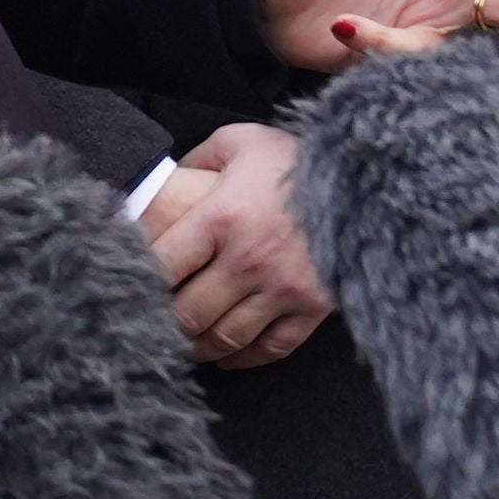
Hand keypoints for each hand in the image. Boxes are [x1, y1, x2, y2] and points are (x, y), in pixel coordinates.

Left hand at [138, 125, 328, 368]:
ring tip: (184, 345)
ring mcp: (281, 288)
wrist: (367, 178)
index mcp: (222, 217)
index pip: (163, 264)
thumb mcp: (242, 140)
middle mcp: (248, 259)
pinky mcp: (312, 308)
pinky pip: (272, 347)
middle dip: (166, 323)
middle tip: (151, 325)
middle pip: (190, 312)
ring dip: (199, 347)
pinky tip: (228, 357)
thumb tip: (173, 176)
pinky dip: (245, 358)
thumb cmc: (298, 158)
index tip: (131, 285)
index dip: (141, 280)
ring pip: (227, 337)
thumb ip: (201, 158)